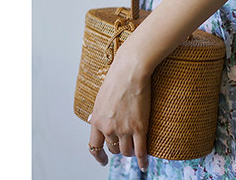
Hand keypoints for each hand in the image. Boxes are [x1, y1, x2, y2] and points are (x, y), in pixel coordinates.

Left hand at [87, 42, 152, 170]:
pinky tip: (144, 165)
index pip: (94, 146)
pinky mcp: (139, 127)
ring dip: (130, 152)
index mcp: (97, 120)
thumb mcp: (100, 97)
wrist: (131, 71)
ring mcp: (124, 129)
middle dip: (118, 149)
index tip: (103, 160)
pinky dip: (142, 161)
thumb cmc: (117, 78)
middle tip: (125, 146)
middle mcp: (108, 128)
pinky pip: (141, 150)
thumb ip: (98, 112)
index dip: (99, 156)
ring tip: (135, 149)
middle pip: (113, 149)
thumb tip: (91, 120)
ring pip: (126, 151)